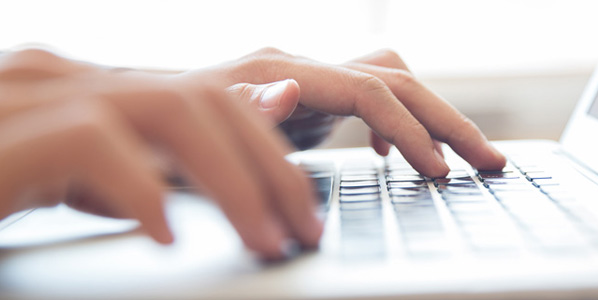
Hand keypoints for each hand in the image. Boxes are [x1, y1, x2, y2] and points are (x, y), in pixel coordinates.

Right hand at [0, 49, 321, 258]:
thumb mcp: (83, 175)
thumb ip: (155, 156)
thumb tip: (246, 140)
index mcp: (93, 84)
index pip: (211, 98)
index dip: (269, 150)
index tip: (302, 208)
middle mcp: (69, 75)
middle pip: (208, 100)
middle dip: (272, 168)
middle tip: (305, 229)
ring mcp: (33, 95)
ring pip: (172, 111)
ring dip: (233, 182)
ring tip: (262, 240)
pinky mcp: (5, 133)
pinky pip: (93, 141)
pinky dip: (143, 187)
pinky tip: (166, 236)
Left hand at [182, 48, 506, 176]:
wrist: (136, 121)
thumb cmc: (159, 139)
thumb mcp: (192, 138)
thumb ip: (244, 113)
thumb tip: (291, 89)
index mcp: (278, 72)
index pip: (370, 91)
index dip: (412, 131)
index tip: (440, 173)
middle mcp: (300, 65)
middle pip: (396, 79)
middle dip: (448, 121)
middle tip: (490, 162)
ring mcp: (307, 78)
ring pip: (392, 83)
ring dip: (433, 119)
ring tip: (466, 157)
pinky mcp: (310, 97)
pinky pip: (372, 98)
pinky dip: (398, 124)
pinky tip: (395, 156)